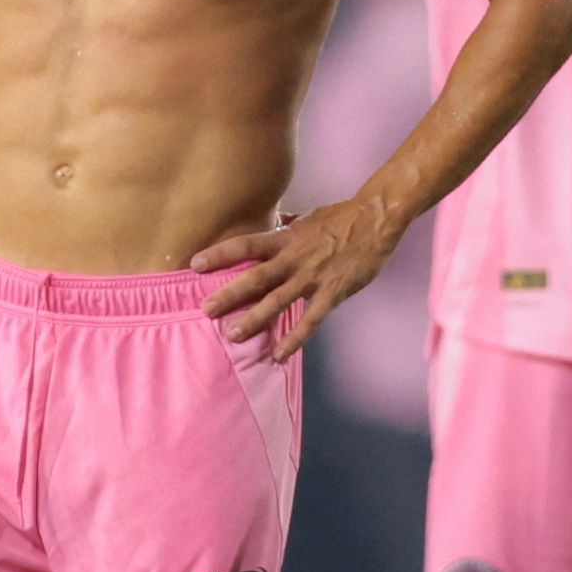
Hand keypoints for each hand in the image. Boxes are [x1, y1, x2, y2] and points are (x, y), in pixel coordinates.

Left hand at [189, 194, 405, 362]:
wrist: (376, 219)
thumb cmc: (342, 217)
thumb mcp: (308, 218)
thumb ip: (288, 227)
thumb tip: (275, 221)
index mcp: (286, 238)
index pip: (246, 245)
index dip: (220, 254)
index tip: (195, 264)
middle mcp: (294, 258)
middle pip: (255, 277)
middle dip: (229, 295)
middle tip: (205, 310)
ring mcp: (312, 277)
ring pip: (277, 301)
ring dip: (254, 319)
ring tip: (233, 336)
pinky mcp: (332, 292)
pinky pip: (310, 320)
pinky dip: (294, 338)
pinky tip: (278, 353)